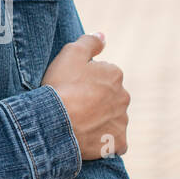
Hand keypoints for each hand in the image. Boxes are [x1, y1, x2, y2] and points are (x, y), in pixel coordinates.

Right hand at [42, 31, 129, 158]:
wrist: (55, 122)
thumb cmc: (61, 86)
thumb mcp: (70, 53)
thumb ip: (90, 42)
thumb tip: (103, 36)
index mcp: (115, 74)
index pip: (104, 76)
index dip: (87, 82)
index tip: (73, 88)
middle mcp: (124, 96)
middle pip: (111, 98)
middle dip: (98, 101)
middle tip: (76, 106)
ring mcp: (122, 121)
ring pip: (113, 119)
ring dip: (101, 121)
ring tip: (80, 125)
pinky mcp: (117, 142)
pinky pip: (116, 143)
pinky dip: (107, 142)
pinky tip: (92, 141)